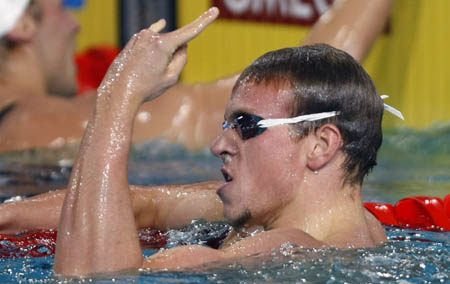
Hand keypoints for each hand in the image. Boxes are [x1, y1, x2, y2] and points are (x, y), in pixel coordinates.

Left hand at [98, 7, 218, 102]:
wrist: (118, 92)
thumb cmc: (146, 87)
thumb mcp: (171, 77)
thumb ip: (182, 59)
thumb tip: (183, 45)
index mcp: (163, 44)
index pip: (190, 31)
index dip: (204, 21)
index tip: (215, 10)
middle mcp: (151, 36)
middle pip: (175, 43)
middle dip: (176, 55)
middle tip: (161, 74)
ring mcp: (141, 37)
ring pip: (162, 44)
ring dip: (163, 55)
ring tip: (149, 73)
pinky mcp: (133, 41)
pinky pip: (150, 42)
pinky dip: (154, 46)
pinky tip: (161, 26)